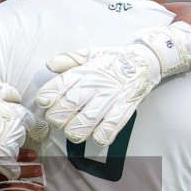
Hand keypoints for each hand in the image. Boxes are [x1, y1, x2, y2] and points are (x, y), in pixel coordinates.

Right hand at [0, 149, 42, 190]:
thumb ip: (0, 164)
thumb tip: (23, 158)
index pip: (3, 157)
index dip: (19, 155)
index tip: (32, 156)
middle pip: (8, 172)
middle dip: (26, 170)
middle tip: (39, 170)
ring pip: (11, 187)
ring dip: (27, 186)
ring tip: (38, 186)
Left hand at [36, 21, 190, 145]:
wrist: (145, 61)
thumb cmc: (112, 60)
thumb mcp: (89, 54)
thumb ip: (68, 59)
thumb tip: (49, 64)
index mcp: (83, 72)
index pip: (59, 85)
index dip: (48, 96)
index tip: (45, 102)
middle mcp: (94, 84)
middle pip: (68, 106)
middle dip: (57, 118)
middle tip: (58, 121)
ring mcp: (110, 97)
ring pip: (86, 122)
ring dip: (75, 131)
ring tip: (74, 132)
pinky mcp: (124, 109)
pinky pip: (110, 129)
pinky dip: (101, 137)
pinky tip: (97, 136)